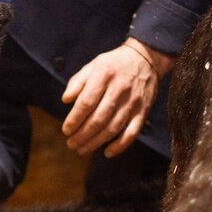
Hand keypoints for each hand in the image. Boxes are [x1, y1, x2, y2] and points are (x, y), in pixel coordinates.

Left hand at [61, 39, 172, 157]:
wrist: (146, 59)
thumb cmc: (113, 64)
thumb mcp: (92, 65)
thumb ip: (77, 82)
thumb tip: (65, 100)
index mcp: (104, 76)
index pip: (86, 102)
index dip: (74, 119)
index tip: (66, 130)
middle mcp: (119, 90)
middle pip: (98, 119)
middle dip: (82, 135)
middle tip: (71, 144)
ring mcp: (133, 102)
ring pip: (113, 128)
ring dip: (95, 142)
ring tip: (81, 149)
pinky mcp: (143, 111)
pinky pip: (132, 132)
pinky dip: (120, 145)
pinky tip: (107, 152)